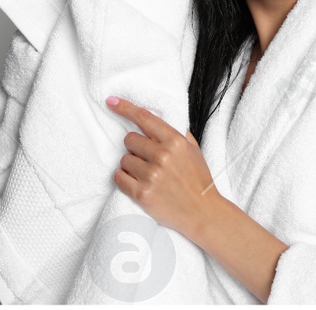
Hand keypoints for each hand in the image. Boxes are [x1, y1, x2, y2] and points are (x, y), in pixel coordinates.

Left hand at [106, 98, 218, 247]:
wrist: (204, 214)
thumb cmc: (198, 180)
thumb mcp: (193, 150)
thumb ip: (175, 132)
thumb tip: (154, 119)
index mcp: (175, 141)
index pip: (144, 118)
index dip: (125, 108)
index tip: (111, 102)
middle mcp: (162, 156)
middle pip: (129, 139)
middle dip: (135, 148)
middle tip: (147, 159)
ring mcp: (152, 176)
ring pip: (124, 159)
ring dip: (131, 165)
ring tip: (147, 175)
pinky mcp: (142, 194)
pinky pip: (119, 177)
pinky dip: (124, 178)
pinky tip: (135, 182)